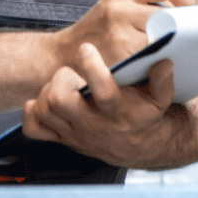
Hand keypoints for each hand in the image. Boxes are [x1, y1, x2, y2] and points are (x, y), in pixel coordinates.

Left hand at [23, 42, 175, 167]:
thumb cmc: (145, 117)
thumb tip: (164, 62)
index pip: (102, 92)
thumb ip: (163, 81)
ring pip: (45, 110)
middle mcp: (92, 124)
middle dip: (61, 79)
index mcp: (117, 112)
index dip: (92, 67)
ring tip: (62, 85)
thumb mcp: (161, 100)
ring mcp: (73, 133)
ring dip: (48, 92)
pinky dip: (33, 111)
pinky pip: (33, 128)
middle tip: (71, 73)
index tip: (87, 49)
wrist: (137, 147)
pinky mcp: (62, 138)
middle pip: (60, 101)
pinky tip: (46, 101)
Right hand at [54, 0, 194, 68]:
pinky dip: (157, 63)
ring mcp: (117, 36)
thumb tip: (185, 14)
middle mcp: (119, 10)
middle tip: (188, 37)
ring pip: (160, 41)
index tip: (191, 11)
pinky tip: (157, 65)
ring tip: (172, 51)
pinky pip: (149, 61)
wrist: (61, 55)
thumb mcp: (115, 6)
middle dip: (178, 28)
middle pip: (167, 17)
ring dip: (169, 48)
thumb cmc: (98, 31)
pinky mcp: (117, 59)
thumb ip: (145, 5)